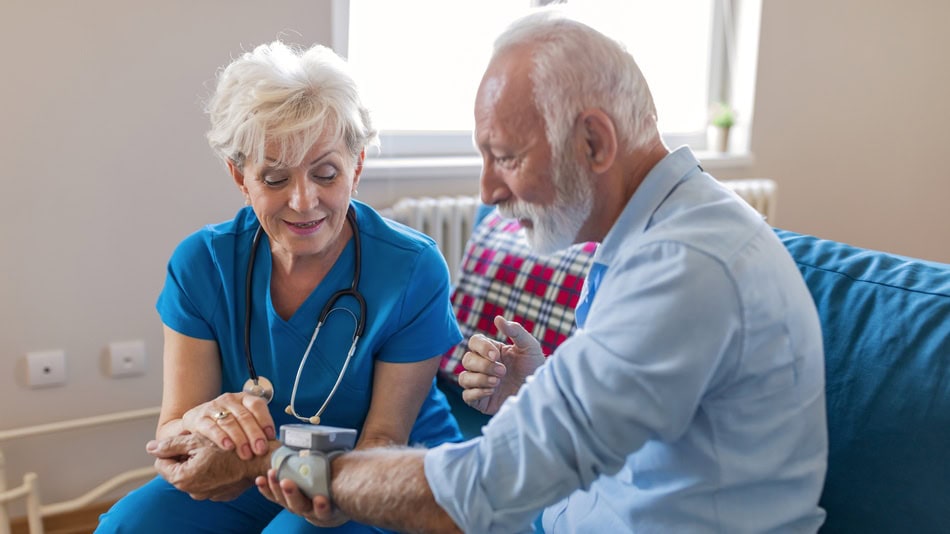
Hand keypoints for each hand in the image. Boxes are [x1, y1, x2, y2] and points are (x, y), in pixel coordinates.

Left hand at [147, 433, 270, 500]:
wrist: (260, 460)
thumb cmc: (230, 448)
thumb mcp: (197, 440)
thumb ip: (170, 445)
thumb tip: (151, 447)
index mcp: (182, 478)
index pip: (162, 463)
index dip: (171, 448)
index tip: (186, 439)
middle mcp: (192, 491)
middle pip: (178, 469)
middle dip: (185, 455)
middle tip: (200, 442)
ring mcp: (207, 495)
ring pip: (194, 475)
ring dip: (199, 463)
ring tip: (213, 450)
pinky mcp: (220, 495)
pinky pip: (208, 481)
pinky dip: (212, 471)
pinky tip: (223, 460)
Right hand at [180, 392, 274, 459]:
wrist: (195, 422)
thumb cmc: (226, 425)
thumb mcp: (242, 422)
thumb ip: (256, 429)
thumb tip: (274, 445)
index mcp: (244, 399)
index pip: (257, 405)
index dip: (265, 420)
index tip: (271, 436)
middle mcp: (229, 400)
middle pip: (245, 416)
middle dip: (254, 434)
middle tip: (260, 450)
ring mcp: (214, 408)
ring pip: (229, 422)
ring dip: (240, 439)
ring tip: (246, 454)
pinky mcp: (199, 418)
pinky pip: (211, 427)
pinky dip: (221, 437)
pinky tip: (228, 447)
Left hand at [255, 468, 348, 527]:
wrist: (338, 493)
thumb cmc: (346, 480)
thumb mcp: (350, 477)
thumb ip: (349, 469)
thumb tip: (357, 456)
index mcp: (331, 508)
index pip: (325, 511)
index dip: (322, 506)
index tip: (322, 498)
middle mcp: (313, 511)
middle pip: (301, 507)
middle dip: (293, 495)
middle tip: (287, 482)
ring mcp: (299, 507)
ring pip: (285, 503)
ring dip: (276, 489)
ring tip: (271, 475)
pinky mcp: (288, 500)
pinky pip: (275, 497)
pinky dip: (267, 489)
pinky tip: (260, 479)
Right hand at [458, 315, 544, 414]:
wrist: (541, 394)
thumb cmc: (535, 369)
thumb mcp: (530, 347)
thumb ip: (515, 331)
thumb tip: (497, 318)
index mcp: (492, 351)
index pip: (474, 342)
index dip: (481, 347)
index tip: (496, 355)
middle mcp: (483, 366)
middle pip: (467, 360)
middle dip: (484, 365)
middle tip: (503, 372)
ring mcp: (480, 384)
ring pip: (463, 378)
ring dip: (479, 379)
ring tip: (497, 382)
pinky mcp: (480, 401)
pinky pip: (466, 396)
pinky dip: (477, 392)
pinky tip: (492, 392)